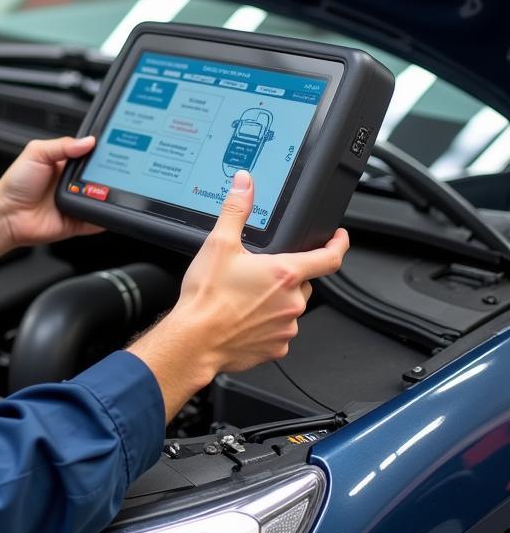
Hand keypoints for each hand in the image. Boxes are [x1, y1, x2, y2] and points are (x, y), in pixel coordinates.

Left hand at [0, 135, 104, 248]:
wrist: (7, 214)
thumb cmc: (16, 183)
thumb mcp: (36, 153)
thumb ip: (62, 145)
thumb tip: (88, 141)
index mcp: (65, 164)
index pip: (90, 155)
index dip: (100, 152)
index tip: (111, 148)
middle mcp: (73, 183)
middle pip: (101, 176)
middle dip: (108, 173)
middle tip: (110, 171)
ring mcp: (77, 202)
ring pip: (103, 198)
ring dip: (107, 194)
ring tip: (105, 189)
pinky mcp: (78, 222)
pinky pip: (97, 220)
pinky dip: (104, 217)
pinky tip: (107, 209)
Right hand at [128, 170, 348, 419]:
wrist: (194, 340)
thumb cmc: (207, 298)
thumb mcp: (219, 244)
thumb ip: (236, 210)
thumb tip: (244, 185)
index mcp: (284, 274)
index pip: (329, 257)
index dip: (338, 244)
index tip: (339, 238)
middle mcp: (291, 302)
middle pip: (304, 282)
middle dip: (288, 275)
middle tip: (260, 272)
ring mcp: (286, 328)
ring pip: (290, 308)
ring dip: (276, 300)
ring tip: (244, 297)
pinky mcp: (276, 348)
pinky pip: (279, 331)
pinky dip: (266, 323)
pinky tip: (243, 318)